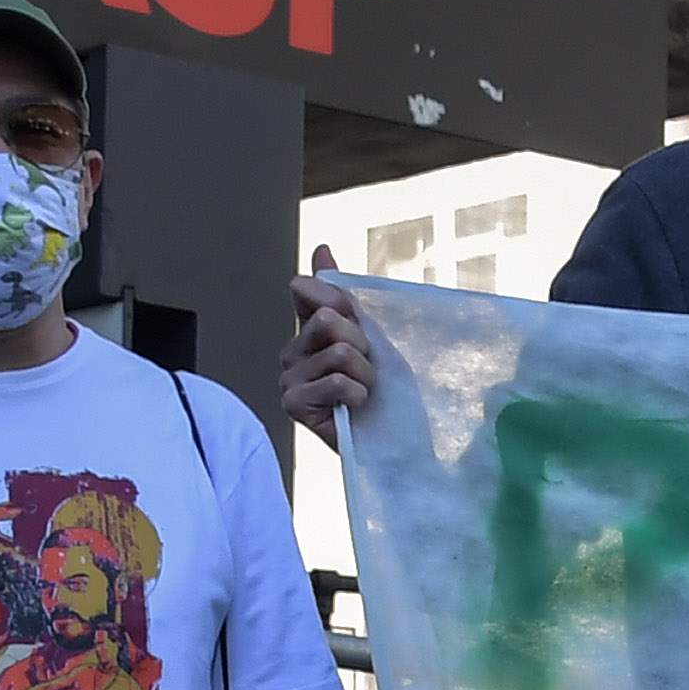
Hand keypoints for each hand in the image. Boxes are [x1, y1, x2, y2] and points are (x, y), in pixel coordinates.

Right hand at [281, 252, 376, 439]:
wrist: (400, 442)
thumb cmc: (388, 392)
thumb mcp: (374, 336)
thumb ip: (343, 295)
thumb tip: (320, 247)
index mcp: (308, 330)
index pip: (309, 291)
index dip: (344, 306)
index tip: (361, 332)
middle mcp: (292, 351)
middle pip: (330, 320)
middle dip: (363, 346)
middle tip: (368, 372)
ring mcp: (288, 378)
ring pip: (340, 352)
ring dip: (366, 376)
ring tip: (365, 394)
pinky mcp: (293, 404)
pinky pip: (336, 381)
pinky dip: (358, 395)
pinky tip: (356, 409)